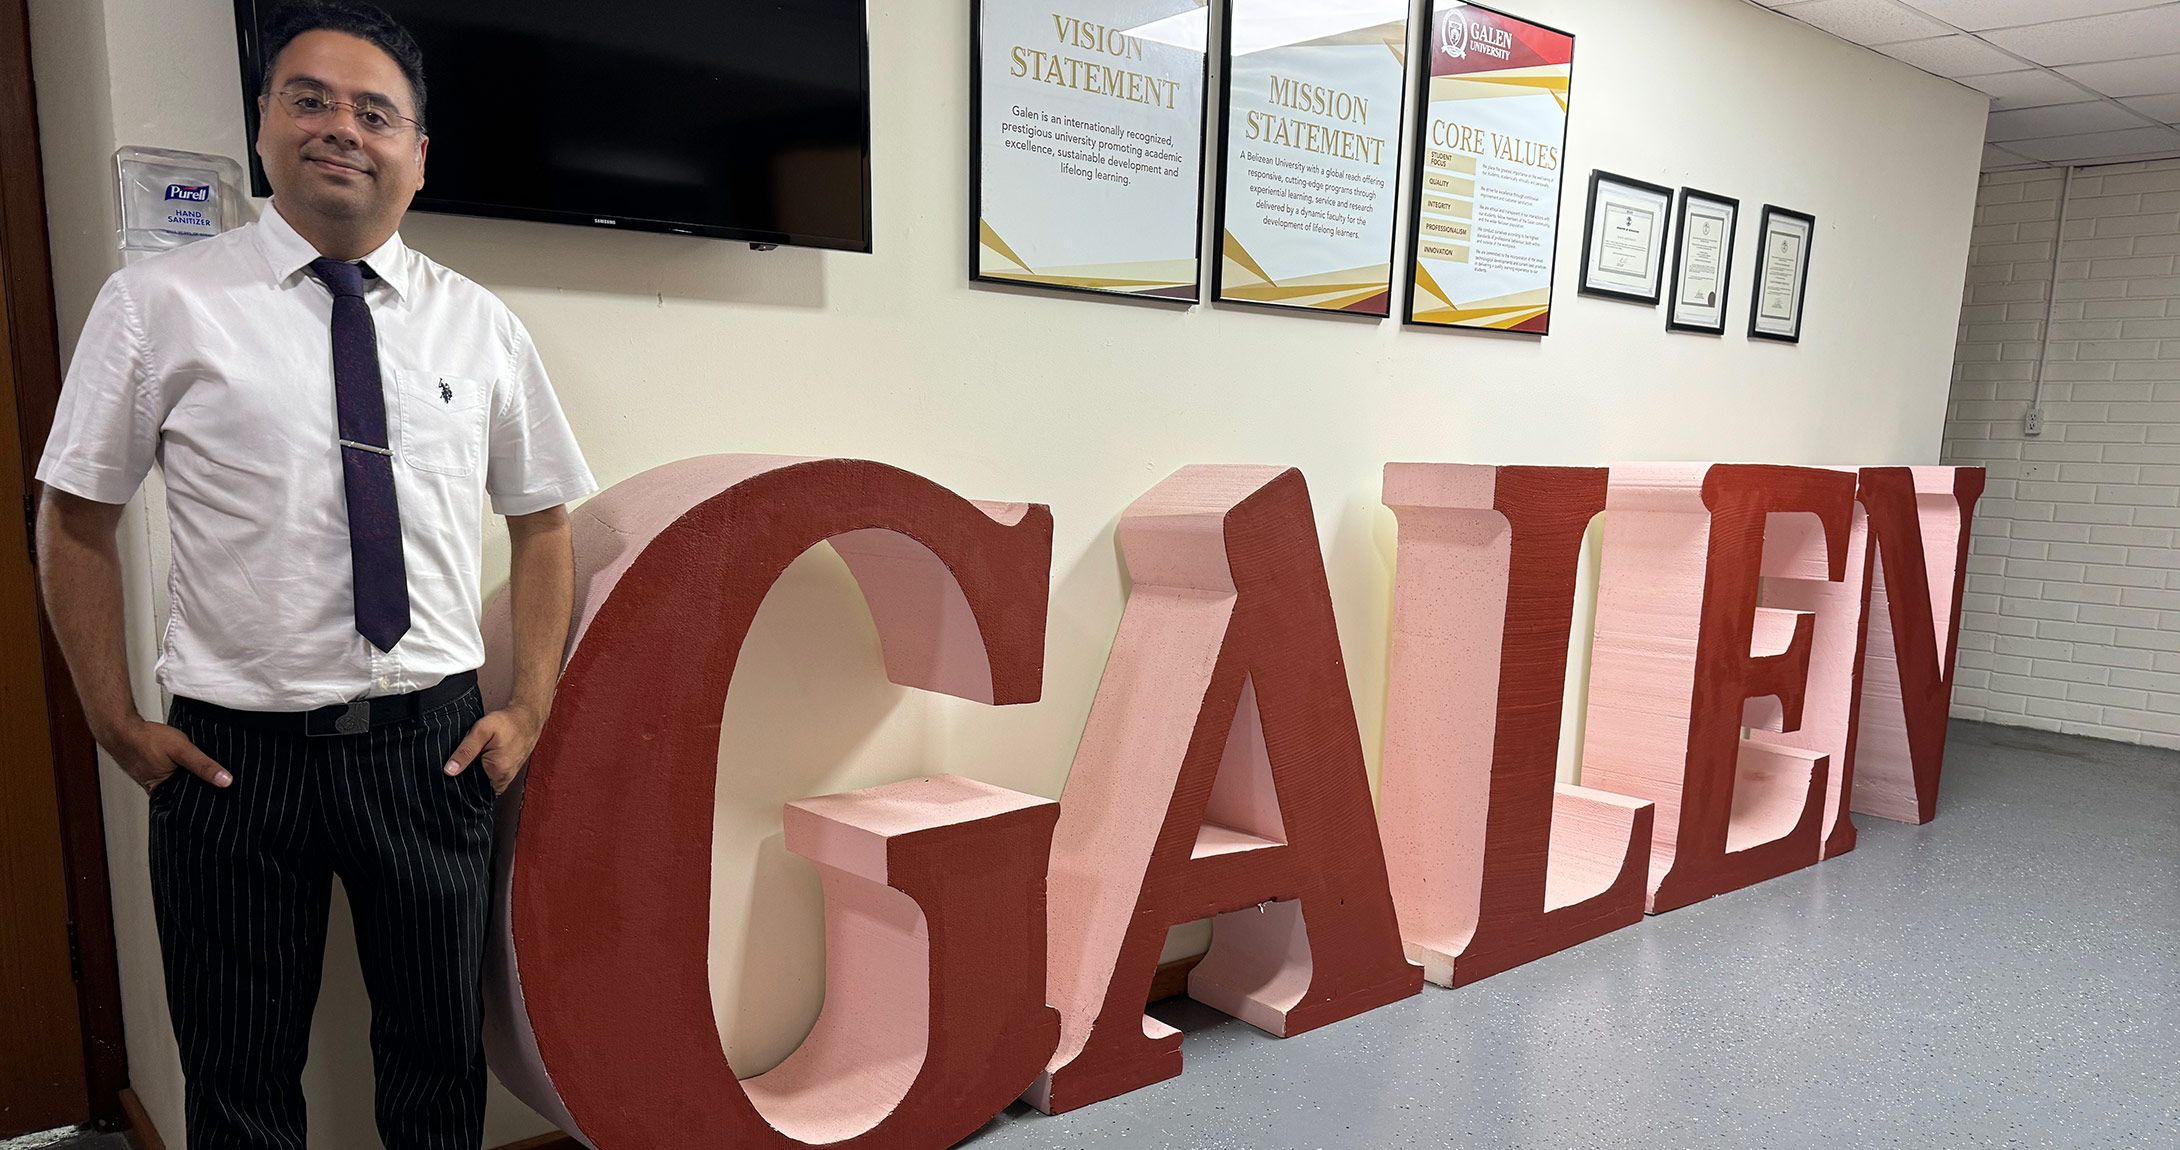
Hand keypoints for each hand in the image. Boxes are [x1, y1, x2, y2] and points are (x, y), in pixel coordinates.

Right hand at [103, 717, 230, 793]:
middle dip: (199, 787)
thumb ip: (203, 765)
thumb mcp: (182, 750)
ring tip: (202, 772)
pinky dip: (179, 770)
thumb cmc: (146, 739)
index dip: (205, 798)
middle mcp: (156, 790)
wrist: (121, 728)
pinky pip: (170, 775)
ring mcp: (152, 781)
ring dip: (189, 777)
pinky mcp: (150, 771)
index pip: (189, 803)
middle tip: (217, 783)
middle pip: (184, 793)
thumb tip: (225, 781)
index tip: (221, 797)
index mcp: (162, 792)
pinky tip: (185, 763)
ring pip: (178, 783)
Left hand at [445, 703, 544, 794]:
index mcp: (497, 773)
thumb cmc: (506, 723)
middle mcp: (503, 780)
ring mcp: (506, 778)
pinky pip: (489, 779)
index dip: (457, 782)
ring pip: (482, 784)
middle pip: (475, 788)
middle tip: (459, 761)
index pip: (468, 789)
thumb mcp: (481, 731)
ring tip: (471, 758)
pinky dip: (481, 772)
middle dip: (464, 778)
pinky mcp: (507, 774)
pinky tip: (479, 760)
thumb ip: (465, 751)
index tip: (449, 771)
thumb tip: (449, 771)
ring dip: (473, 774)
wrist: (527, 718)